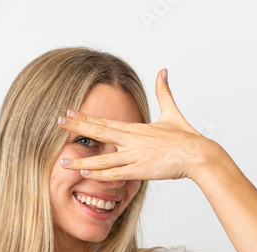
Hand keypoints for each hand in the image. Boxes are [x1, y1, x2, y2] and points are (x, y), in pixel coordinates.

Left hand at [56, 68, 214, 181]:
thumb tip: (163, 70)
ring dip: (82, 160)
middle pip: (100, 133)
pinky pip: (116, 174)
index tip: (69, 114)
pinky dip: (100, 174)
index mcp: (136, 129)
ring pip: (103, 159)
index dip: (85, 118)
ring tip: (63, 162)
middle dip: (77, 129)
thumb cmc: (186, 138)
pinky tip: (85, 174)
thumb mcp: (172, 112)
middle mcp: (133, 140)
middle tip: (58, 123)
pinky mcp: (141, 171)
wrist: (198, 155)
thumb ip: (164, 92)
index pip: (105, 122)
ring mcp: (136, 156)